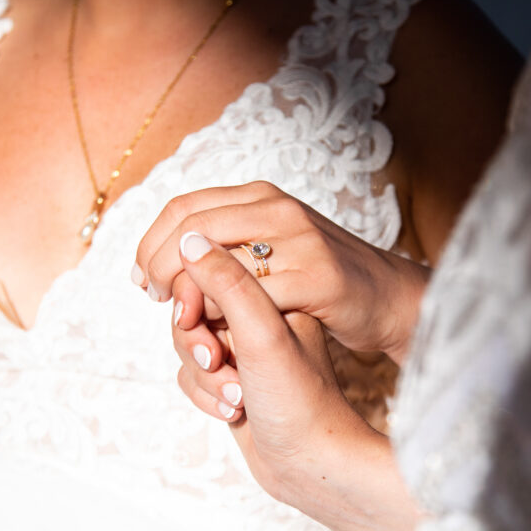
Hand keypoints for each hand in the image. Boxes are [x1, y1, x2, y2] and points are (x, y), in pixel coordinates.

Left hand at [133, 181, 430, 362]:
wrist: (388, 296)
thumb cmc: (320, 279)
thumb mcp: (273, 246)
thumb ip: (229, 242)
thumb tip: (173, 251)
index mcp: (260, 196)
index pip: (182, 206)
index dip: (150, 244)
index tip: (141, 279)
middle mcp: (277, 209)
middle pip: (190, 228)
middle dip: (158, 266)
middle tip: (154, 298)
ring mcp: (299, 240)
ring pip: (217, 261)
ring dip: (187, 293)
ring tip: (180, 318)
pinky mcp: (317, 278)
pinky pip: (253, 297)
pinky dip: (225, 316)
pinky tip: (218, 334)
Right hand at [174, 230, 421, 530]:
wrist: (315, 467)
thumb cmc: (299, 402)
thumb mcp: (263, 334)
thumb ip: (227, 283)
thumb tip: (189, 238)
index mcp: (274, 287)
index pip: (206, 268)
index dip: (194, 305)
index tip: (211, 341)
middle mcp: (261, 310)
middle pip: (190, 305)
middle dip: (197, 344)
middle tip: (221, 367)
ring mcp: (246, 342)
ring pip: (187, 340)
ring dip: (202, 376)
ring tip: (237, 399)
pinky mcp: (235, 372)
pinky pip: (191, 371)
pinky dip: (204, 394)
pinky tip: (235, 412)